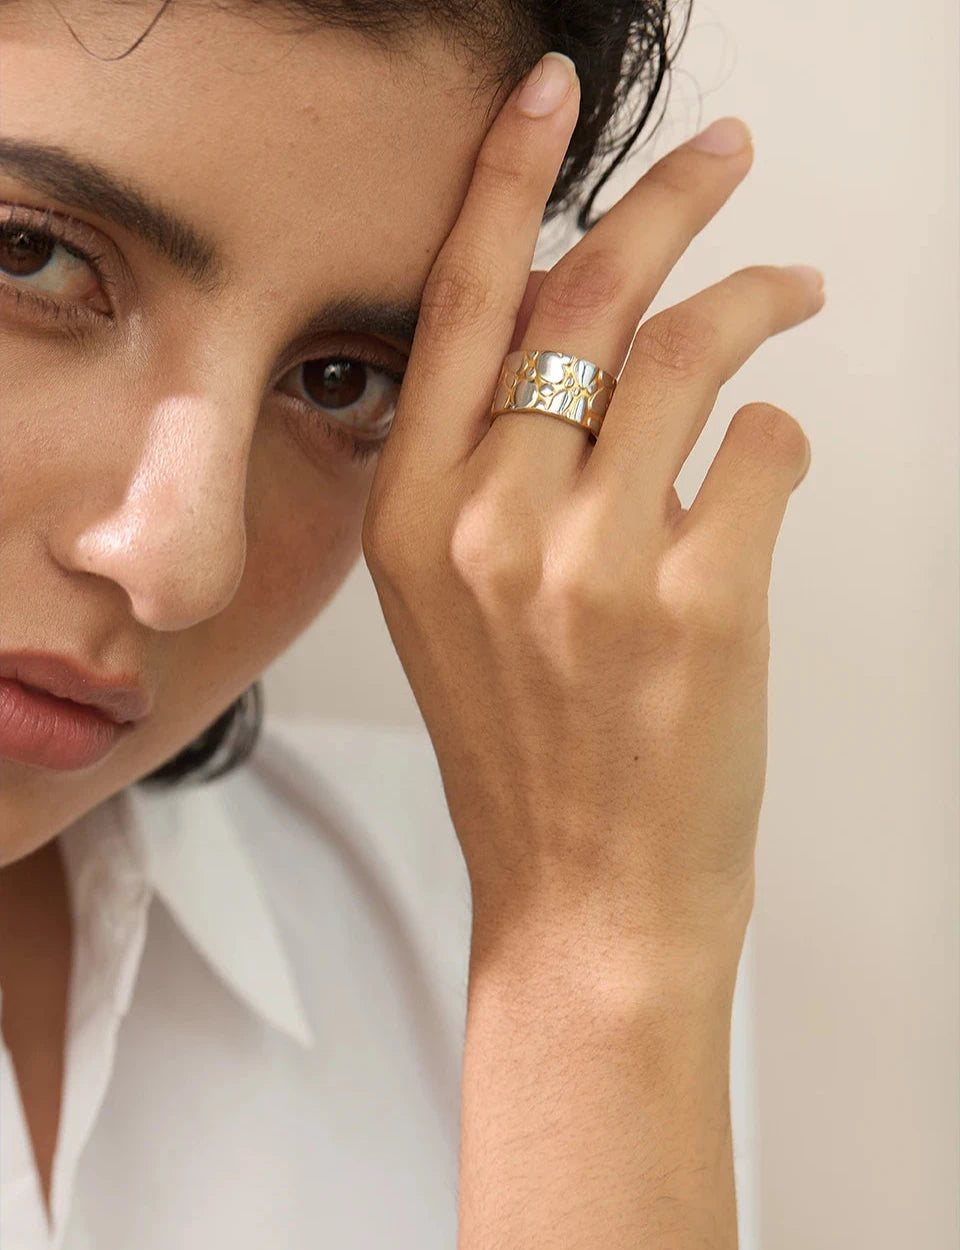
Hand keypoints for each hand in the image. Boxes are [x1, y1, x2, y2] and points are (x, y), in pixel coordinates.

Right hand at [362, 58, 823, 963]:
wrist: (582, 892)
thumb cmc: (524, 751)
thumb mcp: (452, 605)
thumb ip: (486, 474)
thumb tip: (576, 339)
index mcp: (415, 519)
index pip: (460, 308)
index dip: (506, 184)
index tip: (546, 101)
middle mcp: (492, 527)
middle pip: (586, 301)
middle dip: (665, 203)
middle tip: (725, 159)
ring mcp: (595, 564)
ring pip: (687, 354)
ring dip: (754, 298)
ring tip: (793, 285)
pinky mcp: (701, 602)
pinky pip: (766, 448)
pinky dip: (783, 434)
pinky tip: (769, 461)